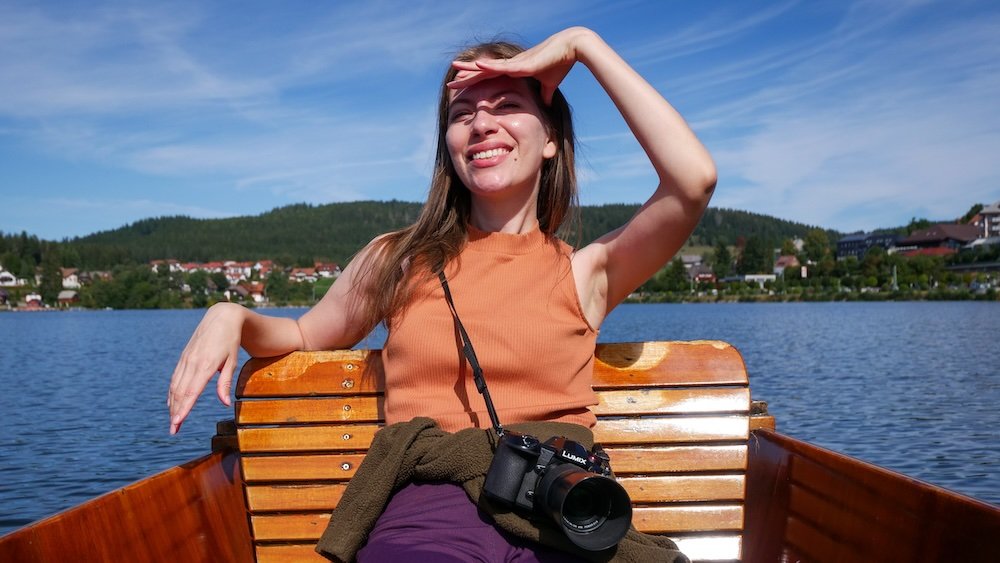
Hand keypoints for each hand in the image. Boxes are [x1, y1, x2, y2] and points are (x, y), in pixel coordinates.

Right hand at [167, 303, 244, 433]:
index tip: (177, 423)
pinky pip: (175, 378)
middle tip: (173, 431)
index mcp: (205, 365)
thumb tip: (225, 404)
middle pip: (180, 393)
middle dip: (176, 413)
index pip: (191, 392)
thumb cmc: (231, 341)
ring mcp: (186, 360)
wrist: (222, 317)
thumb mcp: (232, 361)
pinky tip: (172, 403)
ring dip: (172, 405)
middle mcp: (192, 363)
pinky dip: (172, 392)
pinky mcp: (184, 357)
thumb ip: (225, 382)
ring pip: (175, 387)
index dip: (183, 409)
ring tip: (173, 422)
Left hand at [447, 27, 595, 104]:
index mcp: (515, 71)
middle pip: (484, 74)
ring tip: (454, 69)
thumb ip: (544, 95)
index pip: (490, 79)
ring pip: (488, 68)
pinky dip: (490, 67)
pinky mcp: (522, 64)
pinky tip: (476, 66)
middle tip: (450, 83)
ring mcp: (515, 64)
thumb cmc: (560, 64)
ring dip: (471, 69)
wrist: (571, 49)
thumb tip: (544, 107)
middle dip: (467, 78)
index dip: (476, 83)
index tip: (463, 88)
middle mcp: (511, 66)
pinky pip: (502, 66)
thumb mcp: (549, 85)